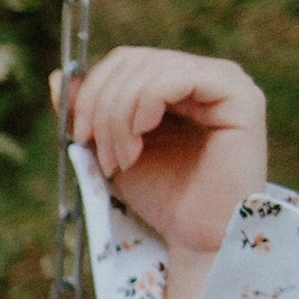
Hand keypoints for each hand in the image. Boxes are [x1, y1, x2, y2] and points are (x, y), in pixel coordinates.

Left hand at [59, 48, 265, 260]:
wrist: (193, 237)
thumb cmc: (160, 196)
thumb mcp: (110, 148)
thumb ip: (88, 112)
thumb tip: (59, 76)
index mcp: (174, 82)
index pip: (124, 61)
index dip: (91, 91)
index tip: (78, 137)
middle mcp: (202, 75)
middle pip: (132, 61)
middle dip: (103, 108)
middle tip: (102, 156)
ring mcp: (224, 81)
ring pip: (150, 68)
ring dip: (120, 116)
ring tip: (122, 160)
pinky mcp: (239, 96)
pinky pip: (178, 77)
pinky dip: (145, 105)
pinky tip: (141, 139)